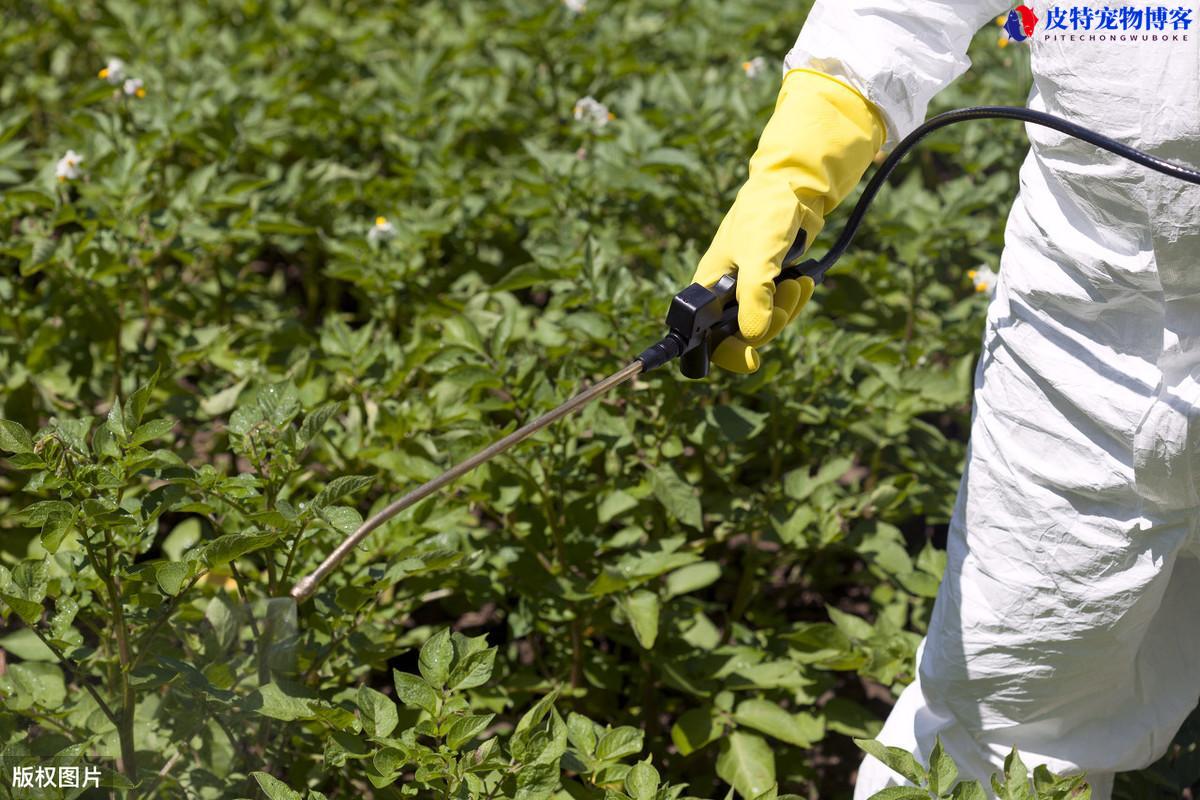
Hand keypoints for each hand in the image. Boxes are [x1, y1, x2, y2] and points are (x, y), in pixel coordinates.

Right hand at [692, 68, 885, 372]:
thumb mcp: (759, 255)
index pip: (707, 337)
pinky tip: (804, 282)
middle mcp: (724, 293)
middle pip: (742, 336)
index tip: (751, 360)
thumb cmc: (767, 214)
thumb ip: (754, 296)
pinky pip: (781, 309)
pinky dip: (795, 300)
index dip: (726, 353)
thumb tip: (754, 336)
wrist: (795, 187)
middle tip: (785, 299)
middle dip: (769, 324)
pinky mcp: (770, 284)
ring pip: (765, 324)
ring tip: (798, 283)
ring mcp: (748, 290)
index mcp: (708, 287)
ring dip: (786, 310)